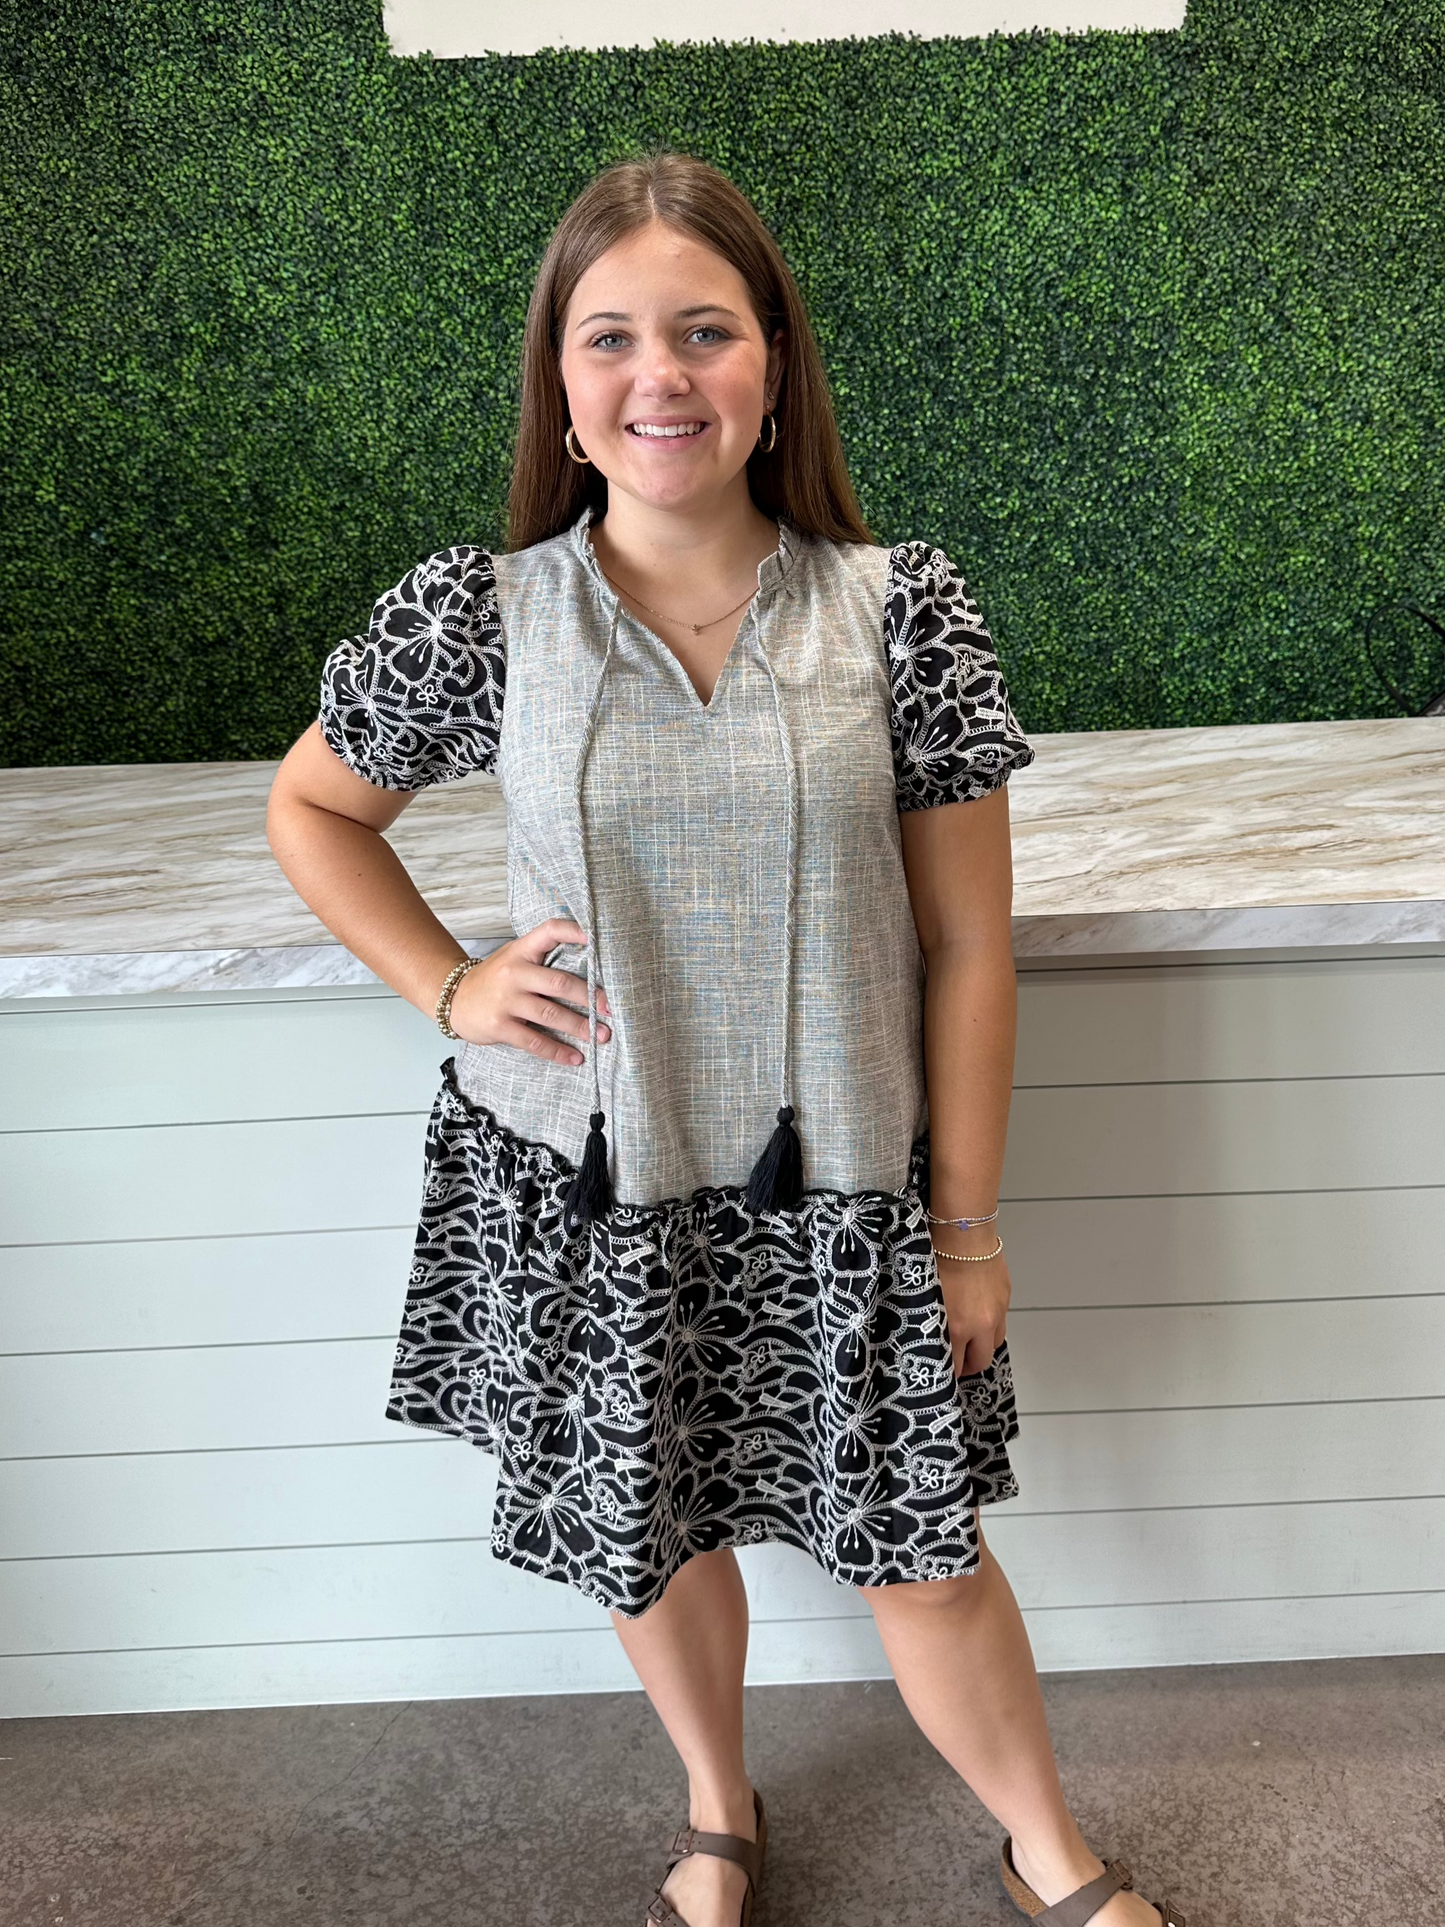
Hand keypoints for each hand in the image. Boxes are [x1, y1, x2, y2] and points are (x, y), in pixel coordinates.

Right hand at [443, 918, 610, 1066]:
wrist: (454, 999)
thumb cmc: (495, 979)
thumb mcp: (514, 958)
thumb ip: (543, 960)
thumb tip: (590, 972)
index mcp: (521, 950)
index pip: (549, 931)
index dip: (573, 931)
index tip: (597, 939)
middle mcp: (514, 972)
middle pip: (559, 983)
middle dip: (589, 998)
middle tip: (611, 1010)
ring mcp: (506, 1000)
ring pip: (551, 1014)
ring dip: (580, 1027)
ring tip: (602, 1036)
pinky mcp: (500, 1026)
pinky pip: (534, 1041)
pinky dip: (557, 1051)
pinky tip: (575, 1057)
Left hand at [933, 1226, 1010, 1376]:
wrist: (963, 1234)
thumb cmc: (939, 1260)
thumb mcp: (928, 1298)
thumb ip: (935, 1324)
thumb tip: (932, 1339)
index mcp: (957, 1327)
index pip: (956, 1366)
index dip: (950, 1373)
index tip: (943, 1372)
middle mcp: (981, 1324)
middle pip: (981, 1361)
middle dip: (969, 1366)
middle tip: (959, 1362)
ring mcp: (997, 1311)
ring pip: (995, 1343)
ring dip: (983, 1346)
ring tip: (970, 1341)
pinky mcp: (1005, 1298)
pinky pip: (1001, 1320)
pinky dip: (991, 1324)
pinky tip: (978, 1314)